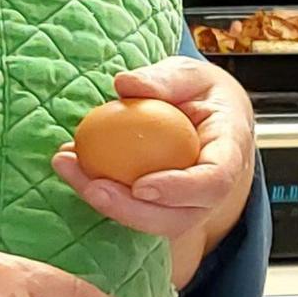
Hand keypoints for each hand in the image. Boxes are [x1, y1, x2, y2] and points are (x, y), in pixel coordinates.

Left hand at [51, 57, 258, 279]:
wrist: (207, 115)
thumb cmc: (201, 93)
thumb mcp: (190, 74)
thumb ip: (165, 79)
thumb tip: (126, 84)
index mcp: (230, 152)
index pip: (214, 181)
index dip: (180, 190)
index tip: (141, 186)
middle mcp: (212, 189)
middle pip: (180, 217)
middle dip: (132, 211)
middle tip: (92, 186)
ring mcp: (187, 205)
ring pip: (151, 222)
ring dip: (106, 203)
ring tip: (68, 166)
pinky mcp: (160, 207)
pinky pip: (131, 210)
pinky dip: (97, 191)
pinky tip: (69, 165)